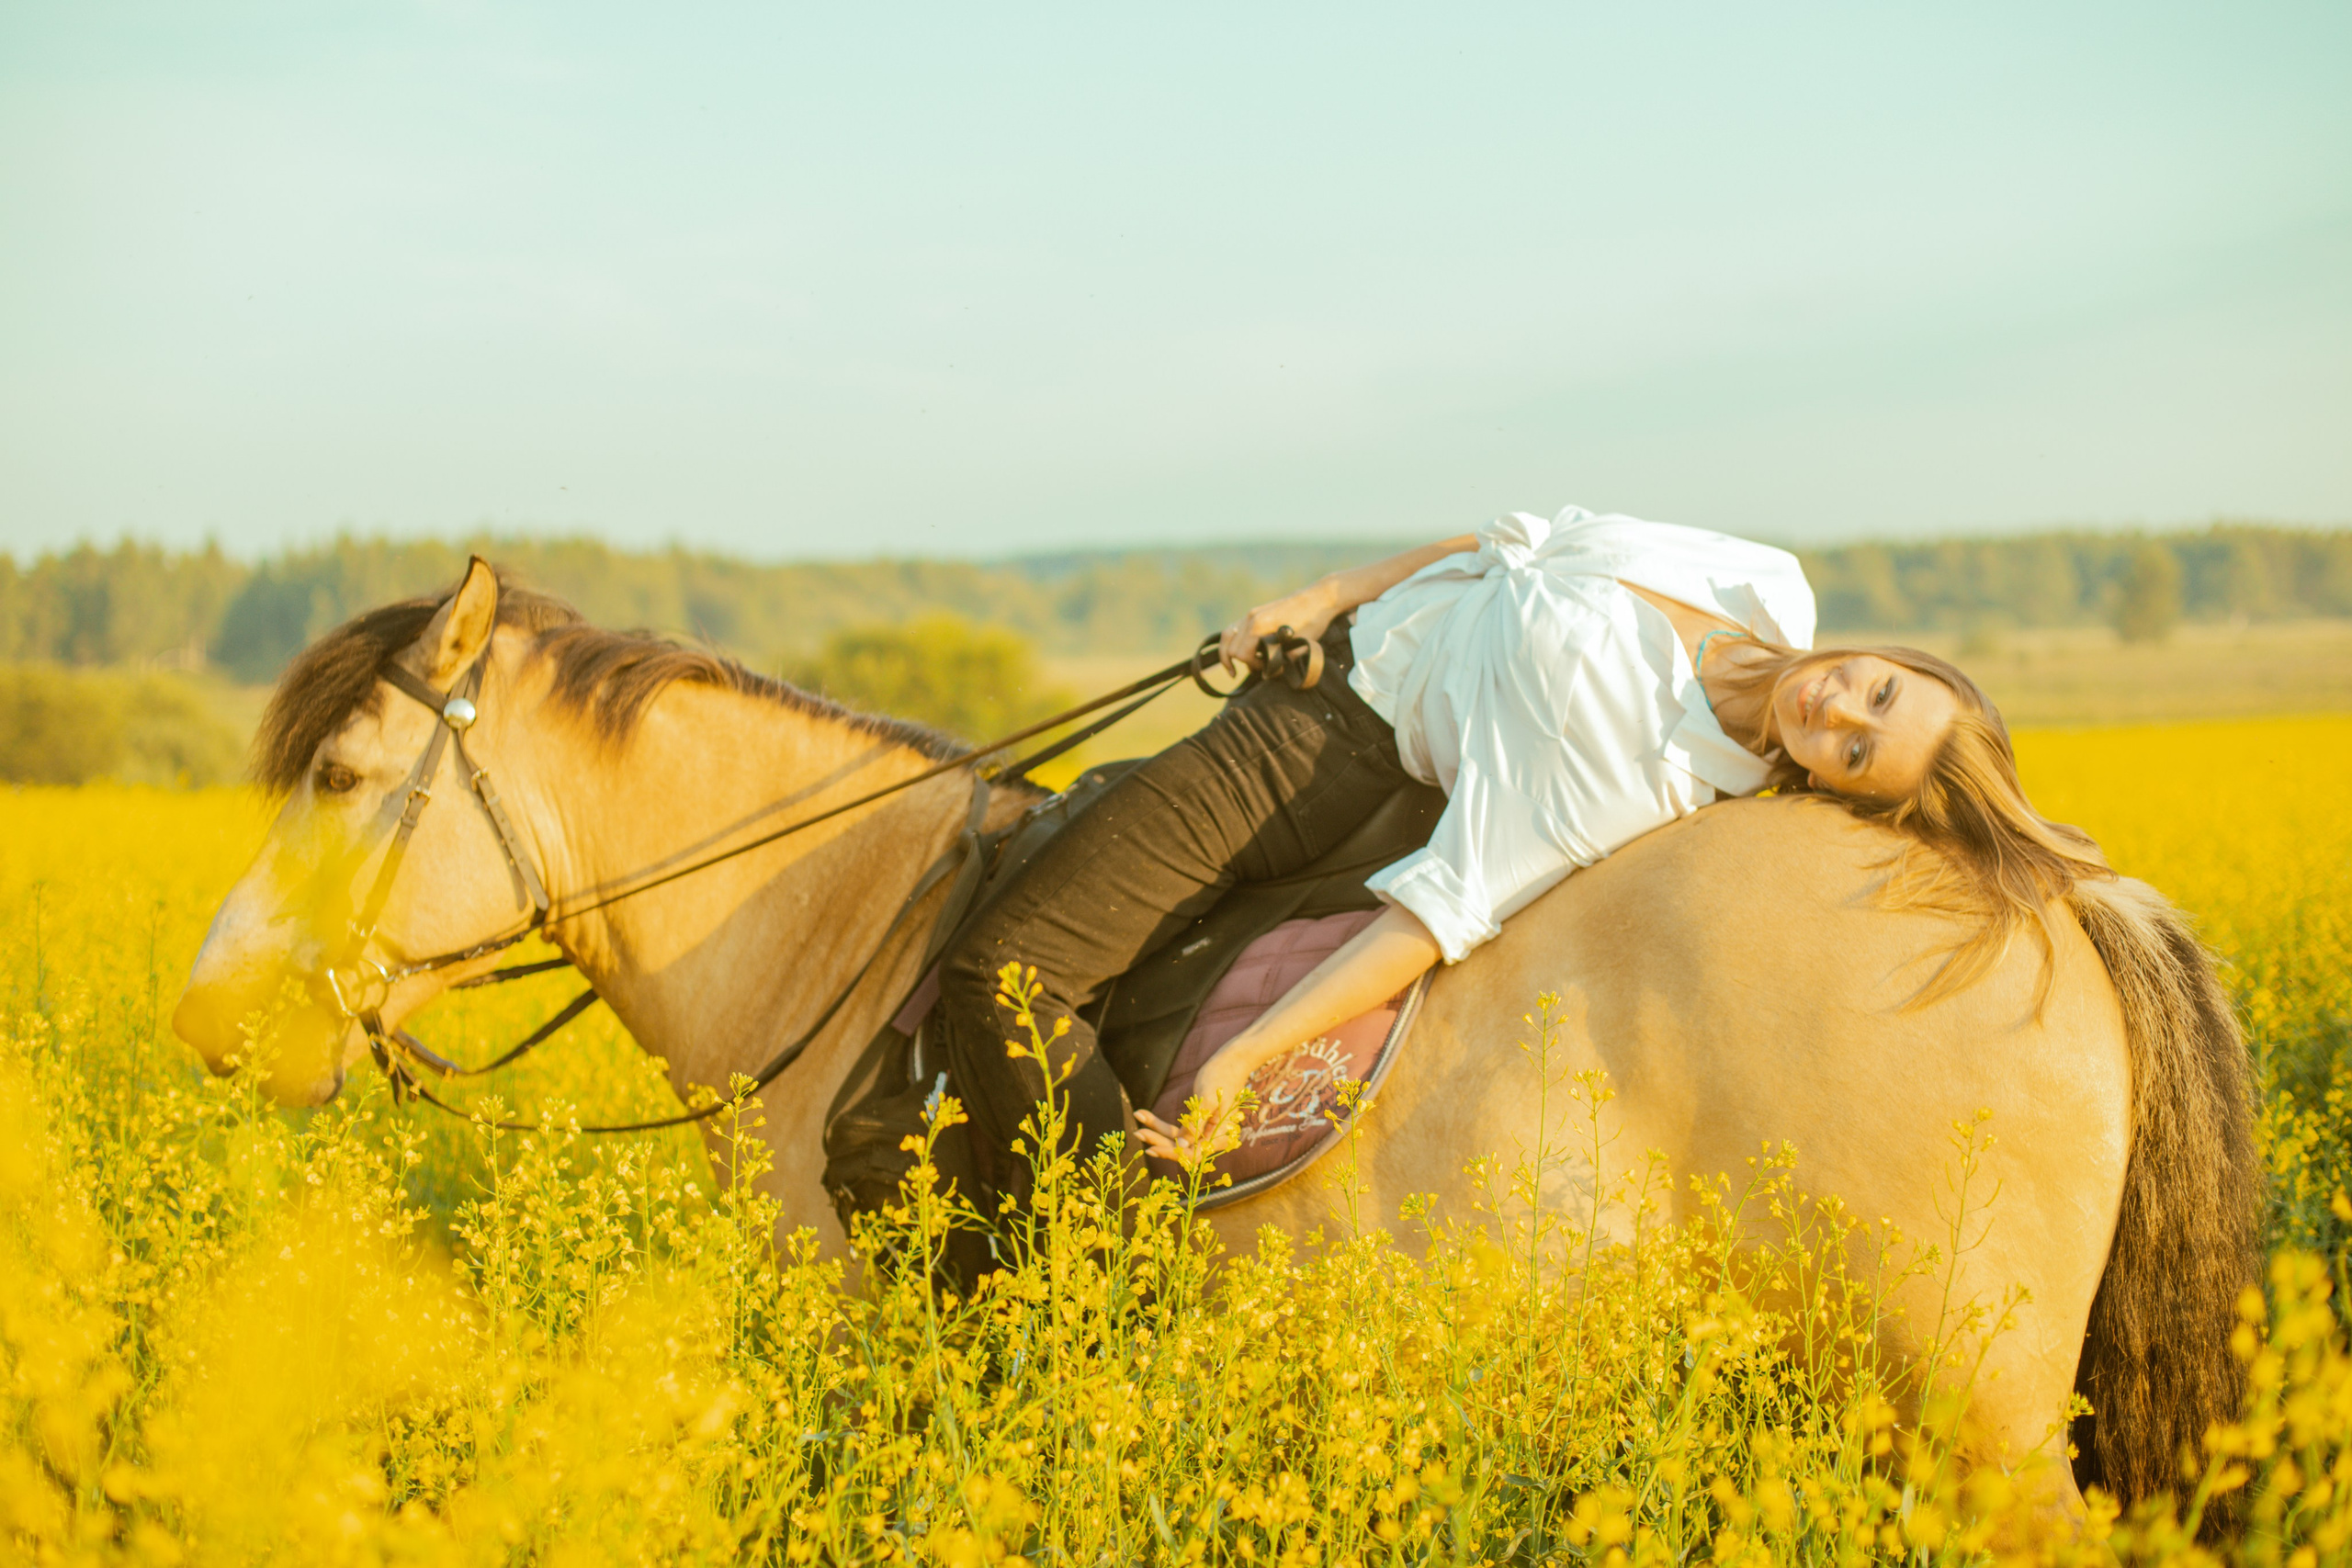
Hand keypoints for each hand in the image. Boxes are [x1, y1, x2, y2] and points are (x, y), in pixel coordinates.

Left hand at [1134, 1045, 1259, 1166]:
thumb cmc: (1221, 1077)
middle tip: (1137, 1132)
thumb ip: (1195, 1125)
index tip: (1151, 1149)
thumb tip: (1181, 1146)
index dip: (1171, 1153)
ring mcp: (1205, 1132)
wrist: (1231, 1061)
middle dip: (1158, 1140)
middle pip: (1182, 1147)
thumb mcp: (1206, 1100)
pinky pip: (1177, 1129)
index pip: (1193, 1153)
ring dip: (1156, 1129)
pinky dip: (1160, 1123)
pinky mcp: (1197, 1124)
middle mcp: (1214, 1139)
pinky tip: (1144, 1114)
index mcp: (1221, 1137)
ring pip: (1176, 1138)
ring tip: (1137, 1116)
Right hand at [1218, 585, 1334, 676]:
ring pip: (1228, 635)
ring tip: (1232, 668)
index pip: (1241, 654)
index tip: (1269, 669)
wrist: (1318, 599)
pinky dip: (1234, 642)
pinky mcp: (1255, 612)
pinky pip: (1235, 628)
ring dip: (1229, 652)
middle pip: (1231, 647)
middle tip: (1258, 668)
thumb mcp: (1298, 647)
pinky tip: (1241, 651)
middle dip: (1242, 661)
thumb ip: (1281, 663)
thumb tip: (1269, 674)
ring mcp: (1252, 613)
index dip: (1254, 666)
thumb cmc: (1311, 622)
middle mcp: (1251, 618)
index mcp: (1259, 626)